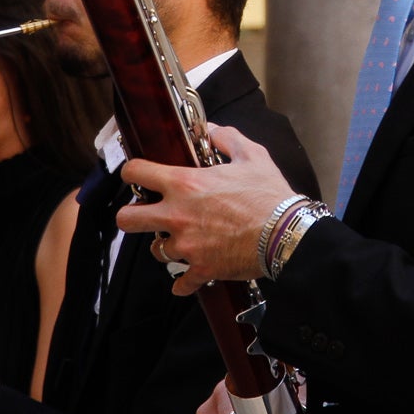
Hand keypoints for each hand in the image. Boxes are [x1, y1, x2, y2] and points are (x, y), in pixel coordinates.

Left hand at [118, 127, 294, 294]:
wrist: (286, 234)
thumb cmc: (269, 195)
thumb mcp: (252, 155)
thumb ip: (227, 138)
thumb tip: (212, 129)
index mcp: (184, 184)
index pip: (137, 172)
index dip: (132, 172)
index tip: (137, 176)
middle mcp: (177, 215)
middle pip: (127, 219)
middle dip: (132, 216)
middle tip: (145, 214)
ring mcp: (187, 245)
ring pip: (155, 250)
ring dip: (165, 246)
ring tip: (180, 241)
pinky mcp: (201, 269)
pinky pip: (181, 283)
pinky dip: (185, 282)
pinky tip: (190, 277)